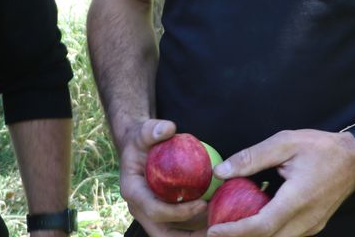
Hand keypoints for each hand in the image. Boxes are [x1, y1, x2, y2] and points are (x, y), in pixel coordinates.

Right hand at [117, 119, 209, 236]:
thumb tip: (169, 128)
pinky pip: (179, 229)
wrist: (137, 148)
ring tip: (221, 227)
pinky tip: (218, 221)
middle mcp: (139, 209)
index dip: (179, 212)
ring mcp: (150, 215)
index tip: (203, 204)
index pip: (155, 210)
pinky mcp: (162, 216)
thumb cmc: (141, 139)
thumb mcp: (144, 131)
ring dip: (196, 235)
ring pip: (172, 236)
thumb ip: (153, 129)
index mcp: (133, 192)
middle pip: (163, 235)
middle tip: (216, 230)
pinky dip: (197, 229)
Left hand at [206, 129, 354, 236]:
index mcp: (298, 199)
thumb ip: (252, 157)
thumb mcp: (284, 143)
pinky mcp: (314, 226)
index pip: (262, 226)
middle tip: (214, 232)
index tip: (214, 230)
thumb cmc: (320, 147)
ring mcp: (312, 226)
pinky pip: (287, 236)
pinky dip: (267, 233)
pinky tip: (253, 221)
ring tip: (230, 227)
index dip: (236, 232)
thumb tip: (220, 171)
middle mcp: (307, 220)